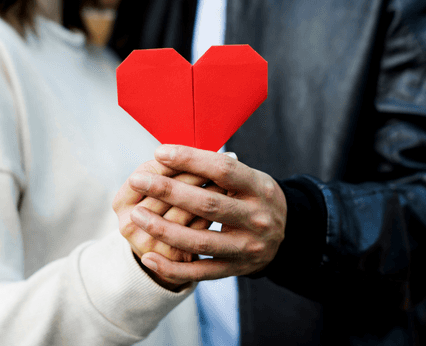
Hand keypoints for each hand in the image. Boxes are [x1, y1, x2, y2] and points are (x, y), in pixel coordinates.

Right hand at [113, 159, 221, 289]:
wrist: (164, 251)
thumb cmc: (162, 209)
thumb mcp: (155, 190)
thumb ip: (167, 171)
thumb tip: (196, 153)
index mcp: (121, 201)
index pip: (149, 171)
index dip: (176, 159)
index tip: (199, 150)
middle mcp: (129, 224)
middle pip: (166, 191)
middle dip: (195, 174)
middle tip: (221, 162)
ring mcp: (148, 245)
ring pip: (183, 211)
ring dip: (208, 194)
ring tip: (226, 182)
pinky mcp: (170, 259)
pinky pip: (196, 233)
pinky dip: (210, 217)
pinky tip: (224, 206)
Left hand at [127, 145, 286, 282]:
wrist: (288, 234)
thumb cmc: (253, 197)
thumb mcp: (247, 177)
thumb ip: (216, 168)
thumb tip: (171, 154)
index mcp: (259, 188)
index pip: (222, 170)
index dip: (190, 159)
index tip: (160, 152)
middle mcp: (257, 218)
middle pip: (207, 204)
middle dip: (168, 191)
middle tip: (138, 180)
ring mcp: (247, 247)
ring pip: (201, 240)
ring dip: (164, 229)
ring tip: (137, 215)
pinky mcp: (237, 269)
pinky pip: (200, 272)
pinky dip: (172, 267)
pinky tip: (148, 257)